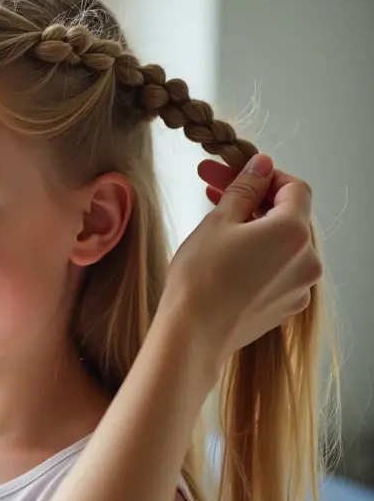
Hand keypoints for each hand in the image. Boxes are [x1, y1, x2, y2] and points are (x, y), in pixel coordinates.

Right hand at [160, 154, 322, 367]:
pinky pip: (278, 270)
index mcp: (294, 232)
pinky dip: (259, 256)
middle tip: (213, 190)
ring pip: (282, 244)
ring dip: (255, 228)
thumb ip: (245, 189)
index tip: (235, 173)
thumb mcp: (218, 221)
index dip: (264, 175)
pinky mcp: (286, 306)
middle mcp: (307, 260)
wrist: (193, 334)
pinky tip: (227, 258)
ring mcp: (299, 286)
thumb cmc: (200, 277)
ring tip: (217, 225)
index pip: (294, 188)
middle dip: (253, 200)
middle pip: (288, 216)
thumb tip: (262, 165)